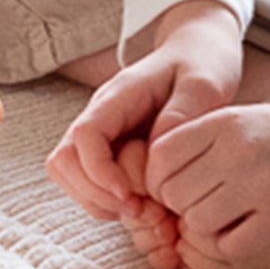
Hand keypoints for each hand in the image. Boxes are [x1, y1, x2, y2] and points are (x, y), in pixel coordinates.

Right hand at [48, 0, 242, 220]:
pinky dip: (109, 205)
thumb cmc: (203, 65)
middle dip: (96, 195)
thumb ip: (183, 111)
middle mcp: (100, 117)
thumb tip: (157, 150)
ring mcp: (101, 136)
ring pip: (69, 177)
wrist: (200, 55)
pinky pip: (89, 185)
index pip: (85, 136)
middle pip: (63, 162)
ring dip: (100, 203)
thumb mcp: (206, 83)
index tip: (131, 196)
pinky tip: (145, 208)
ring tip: (144, 213)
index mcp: (118, 97)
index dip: (99, 172)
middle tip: (141, 211)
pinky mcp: (110, 153)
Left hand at [147, 82, 269, 259]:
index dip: (159, 180)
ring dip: (206, 229)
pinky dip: (233, 245)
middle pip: (173, 194)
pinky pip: (231, 246)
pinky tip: (249, 232)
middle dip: (182, 207)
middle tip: (205, 207)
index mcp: (225, 122)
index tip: (177, 187)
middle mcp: (238, 151)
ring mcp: (261, 184)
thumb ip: (206, 139)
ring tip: (228, 219)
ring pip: (197, 223)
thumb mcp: (251, 118)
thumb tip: (157, 173)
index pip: (159, 157)